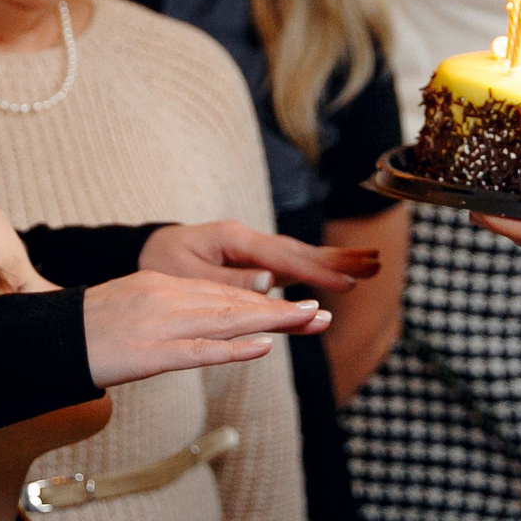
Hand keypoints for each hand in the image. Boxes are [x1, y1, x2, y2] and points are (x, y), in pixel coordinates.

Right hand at [81, 272, 331, 388]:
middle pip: (236, 303)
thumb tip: (206, 324)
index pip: (226, 292)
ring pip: (227, 320)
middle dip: (282, 309)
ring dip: (272, 321)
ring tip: (308, 321)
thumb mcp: (135, 306)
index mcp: (165, 285)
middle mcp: (169, 297)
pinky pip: (198, 351)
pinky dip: (233, 348)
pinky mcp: (150, 353)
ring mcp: (161, 324)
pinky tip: (263, 346)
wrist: (47, 338)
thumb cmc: (89, 329)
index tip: (301, 305)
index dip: (267, 300)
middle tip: (322, 313)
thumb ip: (171, 310)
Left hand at [140, 220, 380, 294]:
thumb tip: (269, 281)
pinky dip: (314, 269)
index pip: (282, 258)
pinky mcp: (252, 262)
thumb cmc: (160, 264)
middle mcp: (248, 240)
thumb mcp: (185, 275)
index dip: (315, 271)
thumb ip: (226, 280)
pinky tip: (338, 273)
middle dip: (337, 259)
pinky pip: (288, 267)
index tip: (344, 281)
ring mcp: (252, 250)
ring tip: (369, 265)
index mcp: (233, 239)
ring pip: (298, 256)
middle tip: (374, 264)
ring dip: (333, 261)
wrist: (146, 252)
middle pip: (299, 251)